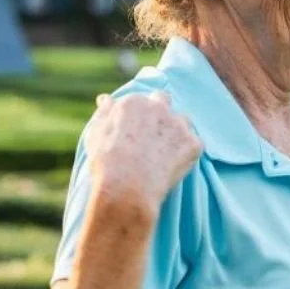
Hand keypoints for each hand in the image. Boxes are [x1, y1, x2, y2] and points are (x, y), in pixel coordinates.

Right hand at [86, 92, 201, 212]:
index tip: (137, 131)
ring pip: (182, 122)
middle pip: (164, 101)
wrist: (126, 189)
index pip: (143, 100)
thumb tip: (106, 99)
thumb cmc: (106, 164)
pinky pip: (193, 145)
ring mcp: (178, 124)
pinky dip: (186, 153)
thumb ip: (105, 113)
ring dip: (176, 131)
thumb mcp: (96, 134)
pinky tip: (172, 166)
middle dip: (160, 113)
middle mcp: (158, 107)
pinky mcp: (193, 143)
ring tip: (163, 154)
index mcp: (134, 102)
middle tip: (153, 136)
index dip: (141, 116)